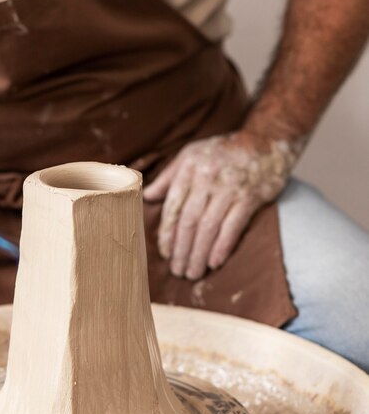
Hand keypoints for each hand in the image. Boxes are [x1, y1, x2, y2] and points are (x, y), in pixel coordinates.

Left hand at [143, 131, 301, 280]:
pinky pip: (233, 226)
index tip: (165, 253)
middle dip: (181, 250)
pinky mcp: (251, 196)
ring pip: (208, 227)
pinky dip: (222, 247)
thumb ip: (168, 177)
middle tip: (177, 271)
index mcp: (188, 170)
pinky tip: (214, 263)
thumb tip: (147, 196)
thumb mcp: (190, 155)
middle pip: (189, 222)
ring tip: (193, 273)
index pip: (173, 208)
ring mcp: (229, 188)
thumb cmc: (222, 151)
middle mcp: (206, 179)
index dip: (167, 234)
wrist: (266, 140)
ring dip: (198, 254)